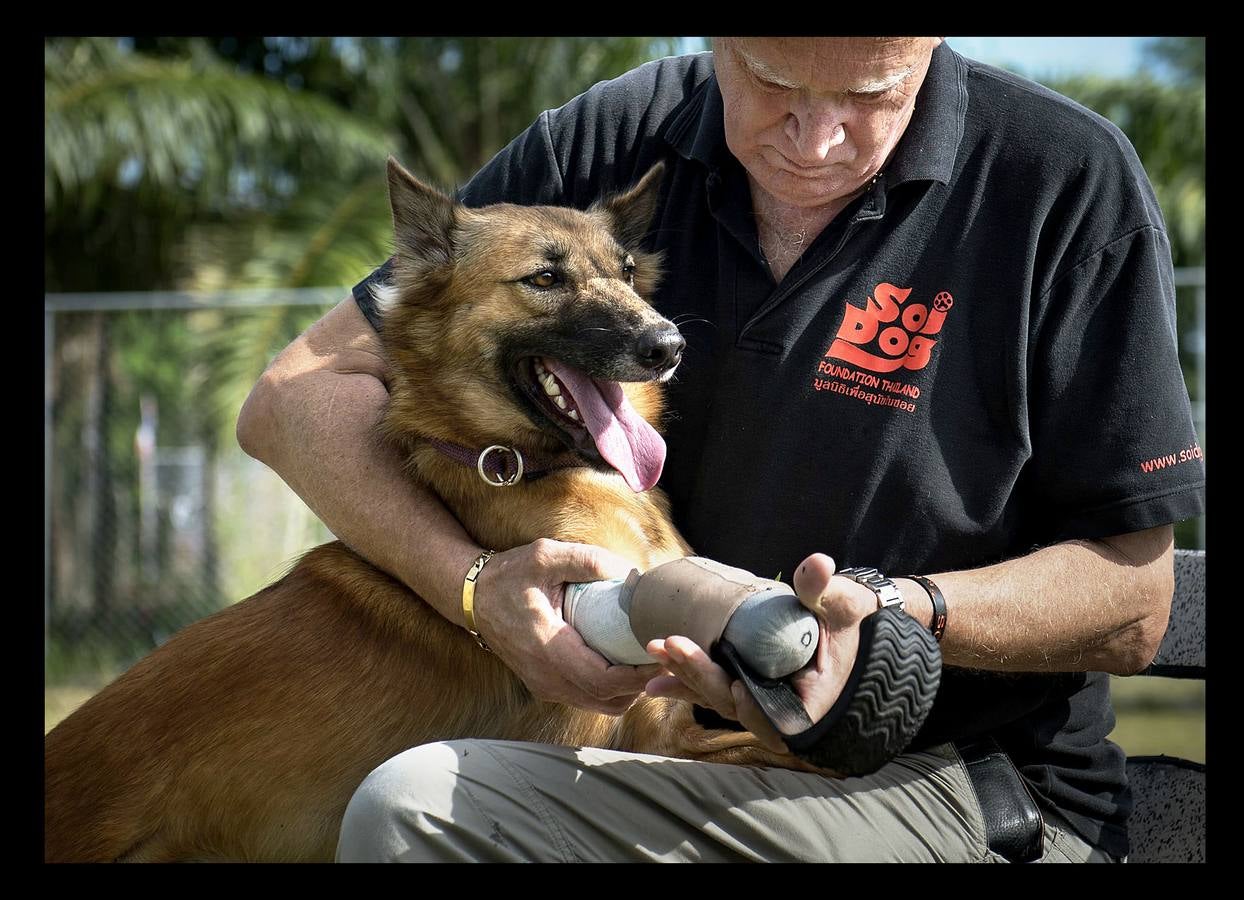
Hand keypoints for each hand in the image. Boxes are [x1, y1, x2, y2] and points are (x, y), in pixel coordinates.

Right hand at [471, 538, 663, 714]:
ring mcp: (545, 686)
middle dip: (643, 684)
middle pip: (607, 699)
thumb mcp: (546, 555)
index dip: (639, 675)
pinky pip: (588, 698)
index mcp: (546, 647)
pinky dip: (613, 689)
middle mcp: (545, 677)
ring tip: (651, 660)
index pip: (603, 679)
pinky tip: (626, 663)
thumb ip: (588, 561)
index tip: (664, 655)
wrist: (473, 597)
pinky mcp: (546, 686)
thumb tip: (632, 574)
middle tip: (668, 657)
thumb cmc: (510, 575)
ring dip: (630, 690)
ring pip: (600, 704)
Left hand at [644, 553, 877, 748]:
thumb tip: (817, 564)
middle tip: (669, 647)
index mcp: (809, 704)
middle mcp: (778, 708)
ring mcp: (757, 697)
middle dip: (698, 677)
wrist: (849, 628)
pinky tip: (655, 676)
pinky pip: (712, 688)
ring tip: (653, 655)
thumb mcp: (843, 605)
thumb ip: (826, 591)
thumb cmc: (851, 620)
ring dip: (683, 676)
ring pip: (716, 696)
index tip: (735, 688)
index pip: (773, 716)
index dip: (752, 707)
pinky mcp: (744, 684)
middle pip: (733, 702)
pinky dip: (686, 680)